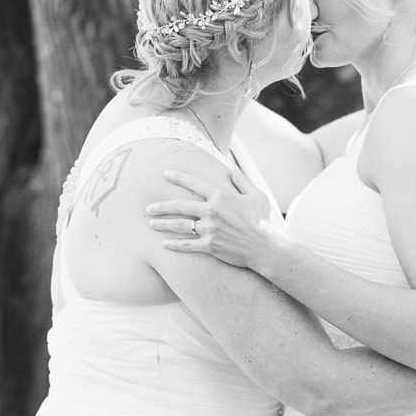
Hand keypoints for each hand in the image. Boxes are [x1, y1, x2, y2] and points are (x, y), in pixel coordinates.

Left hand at [146, 168, 289, 270]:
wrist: (267, 248)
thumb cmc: (264, 221)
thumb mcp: (257, 196)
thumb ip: (242, 181)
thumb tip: (232, 168)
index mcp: (221, 196)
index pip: (194, 183)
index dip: (178, 177)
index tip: (165, 173)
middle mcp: (211, 212)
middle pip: (180, 206)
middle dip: (161, 206)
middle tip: (148, 207)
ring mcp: (209, 230)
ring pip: (180, 225)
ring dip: (163, 224)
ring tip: (151, 223)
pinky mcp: (210, 246)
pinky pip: (187, 245)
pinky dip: (174, 244)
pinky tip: (164, 243)